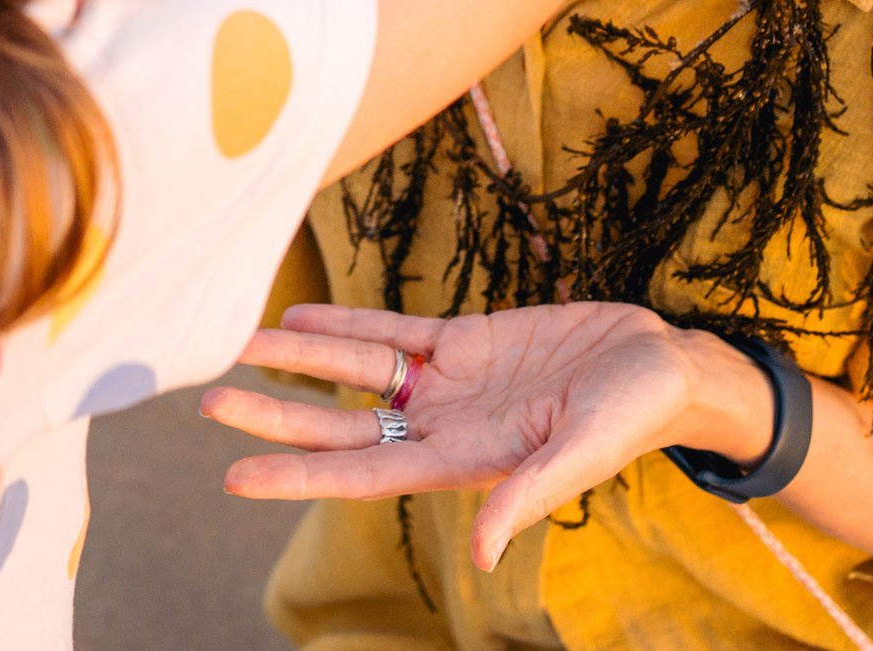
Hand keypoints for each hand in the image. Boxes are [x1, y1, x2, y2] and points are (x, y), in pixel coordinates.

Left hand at [200, 301, 771, 572]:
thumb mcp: (580, 454)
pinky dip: (347, 325)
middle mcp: (441, 424)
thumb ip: (524, 496)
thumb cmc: (631, 416)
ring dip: (300, 359)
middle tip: (206, 402)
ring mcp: (450, 383)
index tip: (233, 476)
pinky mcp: (467, 341)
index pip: (360, 471)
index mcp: (460, 460)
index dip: (296, 472)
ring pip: (356, 372)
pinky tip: (301, 316)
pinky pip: (394, 332)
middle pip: (340, 421)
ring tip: (239, 345)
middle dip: (276, 412)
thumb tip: (478, 556)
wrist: (666, 366)